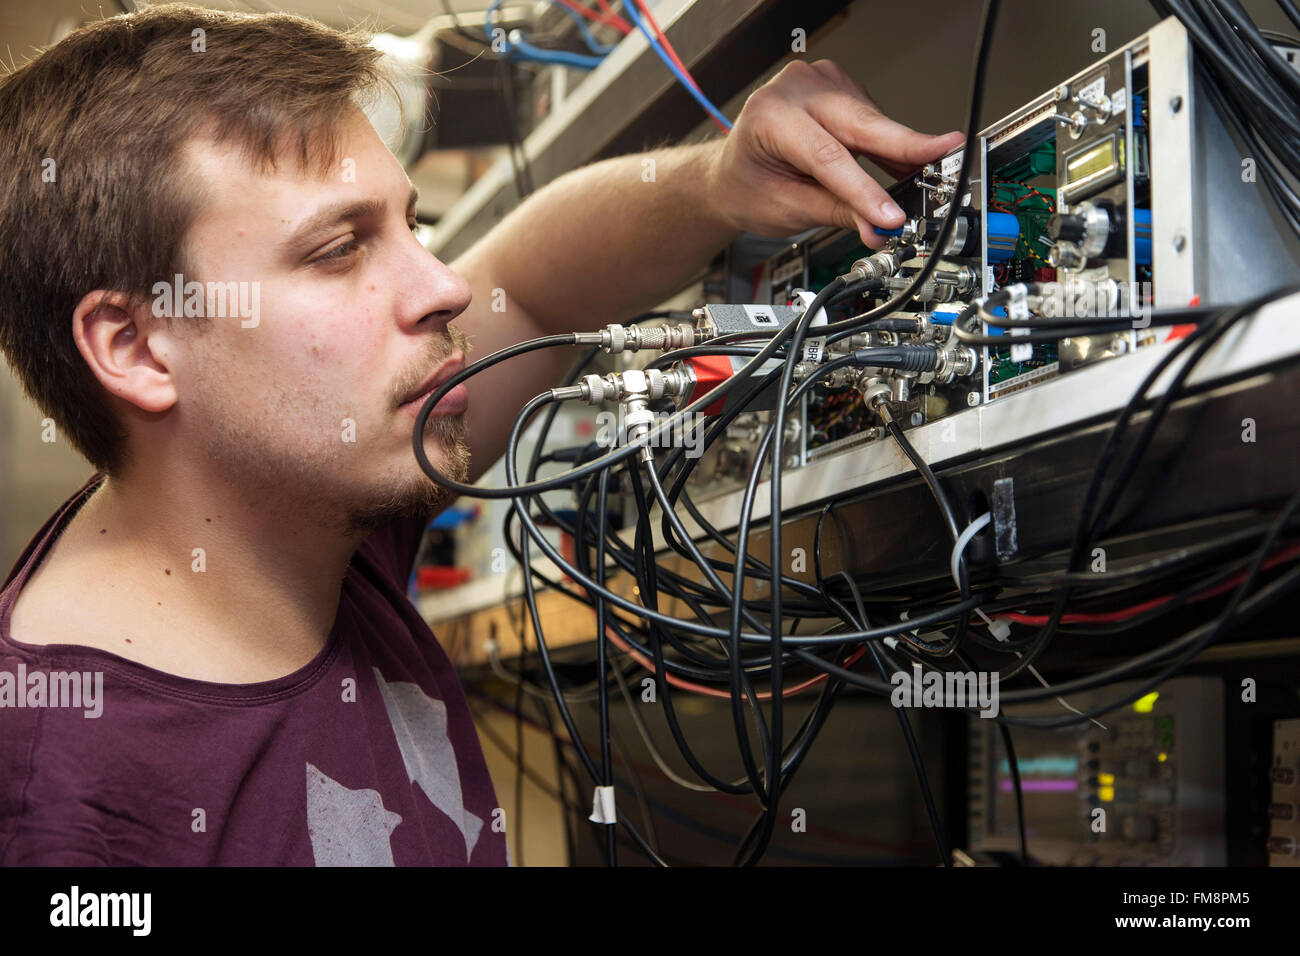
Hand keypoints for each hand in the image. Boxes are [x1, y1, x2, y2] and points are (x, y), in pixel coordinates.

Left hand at [706, 59, 964, 248]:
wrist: (734, 172)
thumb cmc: (751, 185)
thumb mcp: (788, 208)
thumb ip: (838, 213)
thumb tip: (879, 226)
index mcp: (769, 117)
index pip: (827, 156)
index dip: (864, 189)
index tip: (892, 214)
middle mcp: (794, 89)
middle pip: (859, 124)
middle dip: (905, 149)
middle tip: (945, 161)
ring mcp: (818, 81)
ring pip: (871, 121)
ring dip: (896, 152)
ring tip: (916, 182)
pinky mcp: (838, 85)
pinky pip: (872, 117)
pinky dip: (887, 143)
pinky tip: (901, 163)